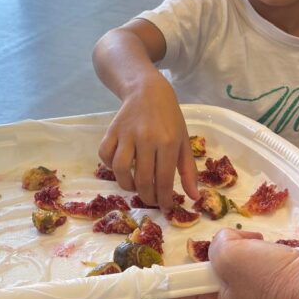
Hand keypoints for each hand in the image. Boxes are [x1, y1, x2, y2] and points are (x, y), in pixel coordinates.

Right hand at [98, 74, 198, 209]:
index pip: (165, 180)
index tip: (165, 208)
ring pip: (120, 169)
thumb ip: (189, 170)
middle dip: (147, 196)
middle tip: (151, 199)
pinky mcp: (111, 130)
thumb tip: (193, 197)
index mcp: (167, 142)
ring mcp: (126, 134)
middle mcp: (146, 139)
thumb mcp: (183, 141)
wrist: (147, 90)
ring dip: (127, 185)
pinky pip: (105, 154)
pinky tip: (120, 167)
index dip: (165, 199)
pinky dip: (110, 166)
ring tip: (135, 186)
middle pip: (143, 179)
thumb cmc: (169, 117)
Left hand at [169, 229, 298, 298]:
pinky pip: (257, 286)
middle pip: (208, 292)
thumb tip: (224, 245)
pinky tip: (266, 250)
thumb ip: (216, 247)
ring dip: (239, 260)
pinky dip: (258, 267)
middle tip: (222, 246)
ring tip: (251, 243)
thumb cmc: (269, 279)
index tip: (173, 259)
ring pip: (234, 285)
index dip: (175, 279)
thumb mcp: (231, 254)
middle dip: (213, 264)